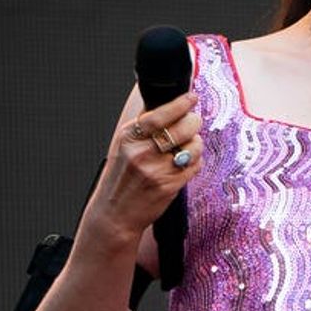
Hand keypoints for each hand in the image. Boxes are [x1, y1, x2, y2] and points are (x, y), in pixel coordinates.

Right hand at [91, 92, 202, 239]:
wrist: (115, 213)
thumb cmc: (120, 178)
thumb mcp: (123, 146)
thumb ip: (143, 126)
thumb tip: (166, 105)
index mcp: (129, 137)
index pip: (161, 114)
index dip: (181, 104)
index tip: (191, 98)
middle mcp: (143, 152)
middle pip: (184, 127)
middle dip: (193, 122)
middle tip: (192, 123)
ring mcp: (157, 169)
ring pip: (193, 146)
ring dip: (195, 144)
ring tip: (185, 147)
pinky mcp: (170, 185)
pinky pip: (195, 165)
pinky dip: (194, 162)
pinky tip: (184, 163)